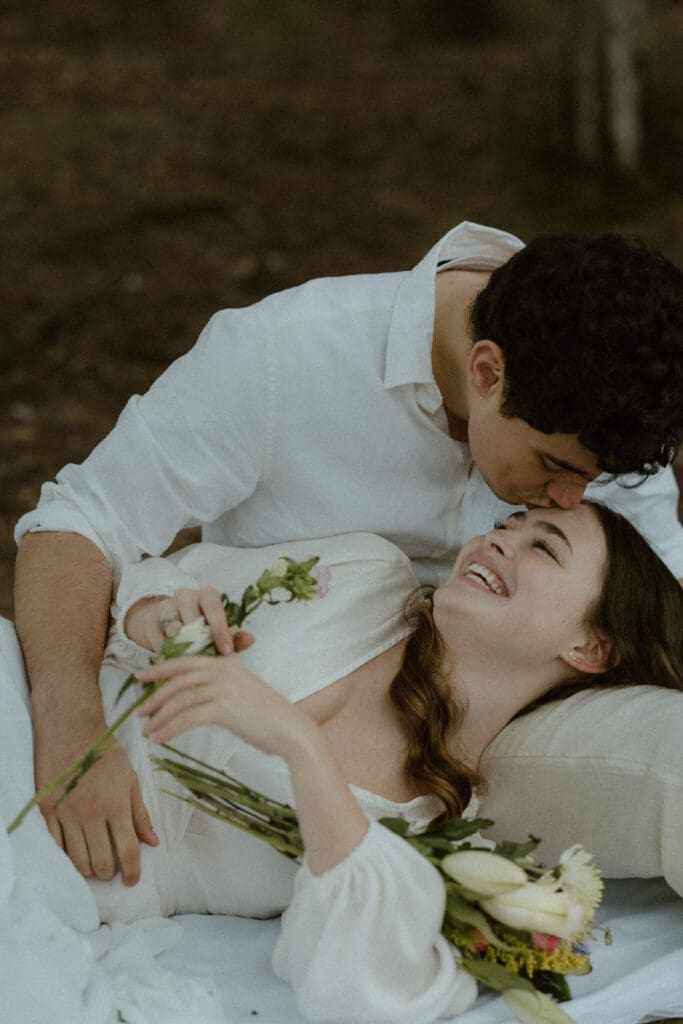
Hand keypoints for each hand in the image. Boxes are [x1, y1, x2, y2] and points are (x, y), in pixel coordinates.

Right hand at [33, 719, 158, 885]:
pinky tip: (75, 855)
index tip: (133, 880)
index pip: (127, 850)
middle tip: (113, 871)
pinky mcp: (48, 811)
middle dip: (109, 873)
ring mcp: (67, 814)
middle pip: (101, 861)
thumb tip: (153, 842)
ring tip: (95, 866)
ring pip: (77, 860)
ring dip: (89, 870)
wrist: (71, 731)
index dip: (132, 871)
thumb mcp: (130, 779)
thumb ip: (140, 814)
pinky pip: (56, 846)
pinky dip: (66, 857)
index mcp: (116, 805)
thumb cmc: (105, 754)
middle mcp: (92, 813)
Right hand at [125, 586, 253, 655]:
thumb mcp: (217, 629)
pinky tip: (175, 663)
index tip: (226, 651)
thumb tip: (250, 640)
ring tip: (191, 664)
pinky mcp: (150, 622)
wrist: (164, 622)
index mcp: (207, 595)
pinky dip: (168, 654)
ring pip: (174, 631)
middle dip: (201, 642)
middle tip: (207, 660)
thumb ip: (234, 636)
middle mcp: (185, 596)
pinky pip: (160, 642)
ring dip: (183, 650)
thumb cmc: (199, 626)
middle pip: (192, 619)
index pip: (214, 608)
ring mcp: (165, 607)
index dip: (220, 629)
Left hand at [136, 655, 311, 758]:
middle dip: (155, 696)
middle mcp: (224, 671)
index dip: (161, 669)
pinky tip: (159, 739)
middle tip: (139, 711)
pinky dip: (170, 729)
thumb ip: (222, 690)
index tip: (141, 678)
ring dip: (159, 716)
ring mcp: (224, 688)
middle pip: (179, 679)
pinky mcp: (224, 708)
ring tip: (147, 730)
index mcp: (228, 665)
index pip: (186, 662)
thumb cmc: (269, 718)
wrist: (291, 731)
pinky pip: (187, 718)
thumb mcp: (244, 694)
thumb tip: (197, 701)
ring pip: (180, 700)